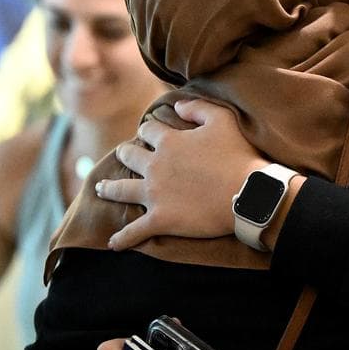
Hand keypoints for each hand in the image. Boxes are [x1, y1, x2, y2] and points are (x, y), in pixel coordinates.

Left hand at [97, 98, 268, 248]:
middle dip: (125, 153)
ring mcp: (154, 194)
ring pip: (120, 189)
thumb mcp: (222, 119)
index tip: (148, 132)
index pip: (148, 130)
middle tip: (123, 155)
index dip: (148, 129)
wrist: (248, 194)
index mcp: (168, 142)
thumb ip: (197, 107)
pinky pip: (134, 231)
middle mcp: (154, 166)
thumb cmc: (238, 155)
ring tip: (100, 188)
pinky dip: (122, 238)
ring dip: (108, 188)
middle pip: (129, 155)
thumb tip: (176, 106)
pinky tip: (112, 243)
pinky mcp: (160, 219)